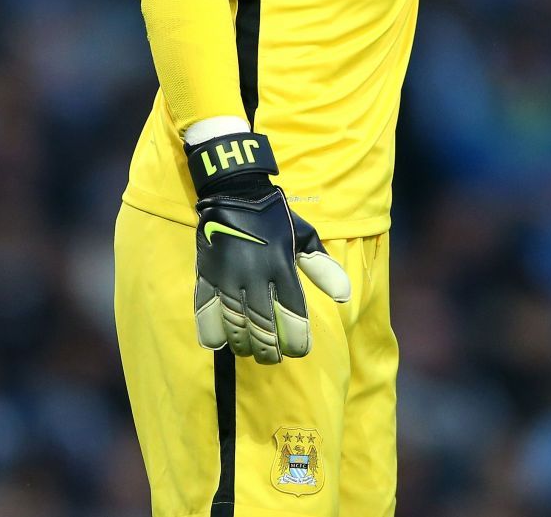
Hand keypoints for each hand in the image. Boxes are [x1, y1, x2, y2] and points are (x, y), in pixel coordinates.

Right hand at [194, 187, 350, 362]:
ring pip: (234, 323)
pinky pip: (205, 310)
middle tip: (275, 358)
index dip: (297, 339)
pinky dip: (211, 331)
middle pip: (262, 325)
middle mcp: (254, 274)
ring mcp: (227, 276)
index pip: (292, 314)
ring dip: (244, 344)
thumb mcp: (304, 236)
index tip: (300, 350)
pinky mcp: (206, 274)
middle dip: (270, 349)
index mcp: (281, 265)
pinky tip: (220, 343)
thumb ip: (322, 268)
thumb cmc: (274, 216)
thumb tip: (345, 296)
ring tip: (252, 353)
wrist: (233, 191)